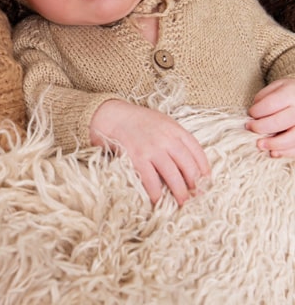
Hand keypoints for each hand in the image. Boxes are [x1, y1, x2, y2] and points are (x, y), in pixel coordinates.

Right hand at [90, 99, 210, 205]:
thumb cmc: (139, 122)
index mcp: (175, 129)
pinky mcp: (137, 158)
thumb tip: (190, 164)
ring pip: (173, 176)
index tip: (206, 182)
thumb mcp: (162, 123)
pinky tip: (158, 199)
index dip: (204, 170)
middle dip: (195, 185)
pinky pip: (151, 181)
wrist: (113, 116)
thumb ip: (176, 138)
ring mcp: (152, 149)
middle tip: (197, 197)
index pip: (197, 152)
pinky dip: (156, 193)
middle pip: (189, 167)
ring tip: (182, 203)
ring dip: (180, 193)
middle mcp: (166, 139)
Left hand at [247, 78, 294, 156]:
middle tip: (250, 128)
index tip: (250, 114)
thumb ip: (264, 97)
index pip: (270, 105)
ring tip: (259, 145)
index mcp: (291, 93)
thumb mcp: (277, 87)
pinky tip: (274, 153)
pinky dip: (286, 152)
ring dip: (273, 144)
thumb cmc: (290, 92)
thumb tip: (254, 115)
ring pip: (292, 138)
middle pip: (279, 122)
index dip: (256, 112)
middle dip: (261, 128)